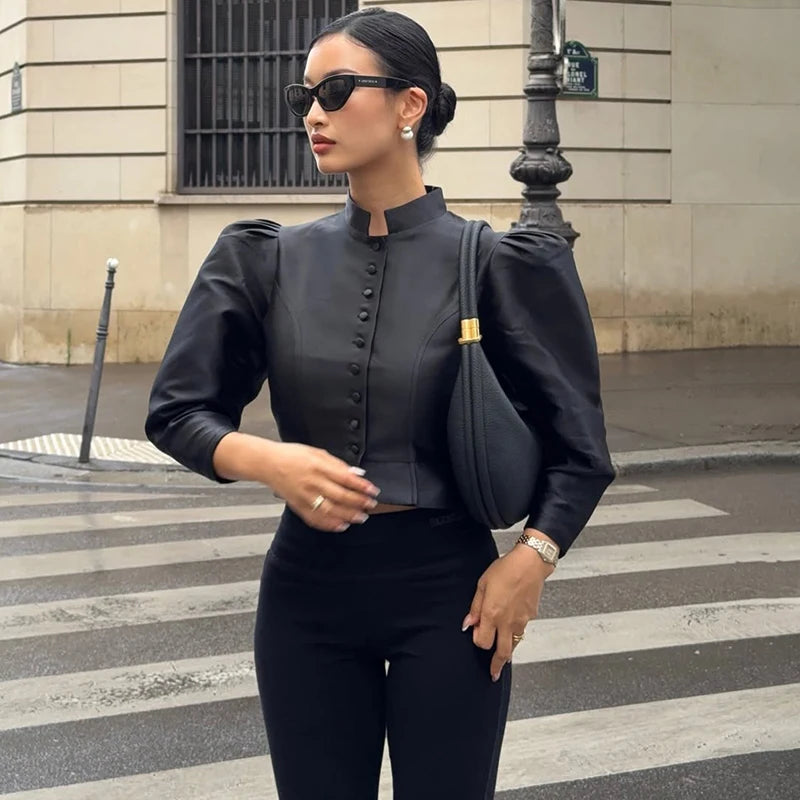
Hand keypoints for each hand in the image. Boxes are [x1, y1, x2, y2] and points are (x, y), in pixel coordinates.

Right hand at [266, 442, 380, 531]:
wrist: (268, 464)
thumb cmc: (293, 455)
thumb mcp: (318, 452)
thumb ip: (338, 464)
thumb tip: (357, 473)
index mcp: (318, 466)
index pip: (345, 478)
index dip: (362, 486)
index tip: (373, 491)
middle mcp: (312, 483)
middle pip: (341, 496)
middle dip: (359, 502)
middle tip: (371, 505)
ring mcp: (305, 497)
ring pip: (330, 511)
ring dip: (348, 515)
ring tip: (361, 517)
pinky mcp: (298, 507)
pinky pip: (316, 519)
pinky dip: (330, 524)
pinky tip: (341, 525)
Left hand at [462, 530, 556, 680]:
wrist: (530, 563)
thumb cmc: (505, 570)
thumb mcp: (483, 584)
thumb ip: (475, 607)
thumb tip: (468, 624)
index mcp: (492, 614)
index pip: (483, 642)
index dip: (477, 640)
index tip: (475, 634)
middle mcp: (507, 622)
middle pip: (502, 653)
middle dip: (496, 665)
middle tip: (493, 674)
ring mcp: (521, 621)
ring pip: (514, 645)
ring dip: (507, 652)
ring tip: (502, 659)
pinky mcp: (531, 617)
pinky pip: (521, 631)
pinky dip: (515, 634)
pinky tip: (511, 626)